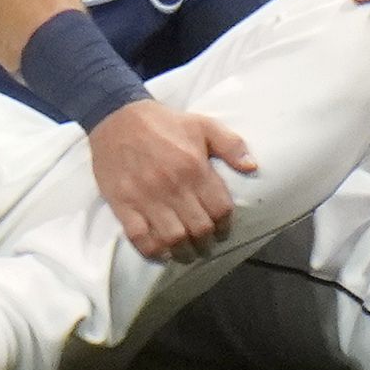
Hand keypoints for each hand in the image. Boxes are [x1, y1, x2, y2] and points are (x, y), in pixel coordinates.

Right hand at [85, 96, 253, 260]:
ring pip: (173, 239)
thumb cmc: (164, 123)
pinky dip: (153, 251)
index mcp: (194, 167)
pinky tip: (162, 251)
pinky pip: (140, 238)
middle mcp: (172, 185)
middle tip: (205, 244)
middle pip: (199, 229)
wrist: (117, 117)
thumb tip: (252, 167)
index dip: (226, 225)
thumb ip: (231, 144)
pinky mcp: (123, 204)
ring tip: (187, 252)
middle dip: (207, 243)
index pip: (220, 209)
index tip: (222, 230)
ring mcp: (146, 197)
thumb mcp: (203, 124)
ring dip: (184, 252)